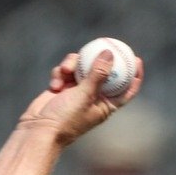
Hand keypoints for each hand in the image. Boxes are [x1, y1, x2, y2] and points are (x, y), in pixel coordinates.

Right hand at [16, 48, 143, 146]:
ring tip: (64, 70)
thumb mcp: (85, 94)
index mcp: (106, 105)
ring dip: (72, 64)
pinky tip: (54, 85)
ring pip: (81, 66)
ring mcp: (77, 91)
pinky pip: (64, 71)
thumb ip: (98, 73)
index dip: (134, 75)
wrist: (39, 129)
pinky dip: (59, 74)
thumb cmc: (66, 118)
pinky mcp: (62, 87)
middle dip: (99, 59)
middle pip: (103, 71)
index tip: (136, 59)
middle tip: (105, 45)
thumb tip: (110, 54)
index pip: (126, 90)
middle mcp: (93, 97)